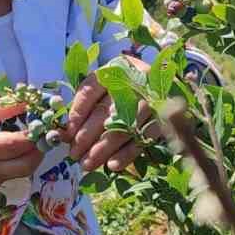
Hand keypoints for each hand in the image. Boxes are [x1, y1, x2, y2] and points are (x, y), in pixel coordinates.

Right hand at [0, 98, 43, 190]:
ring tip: (34, 138)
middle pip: (24, 165)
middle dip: (40, 149)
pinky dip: (21, 161)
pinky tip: (17, 149)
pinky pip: (14, 174)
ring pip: (22, 171)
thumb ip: (5, 107)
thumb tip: (33, 100)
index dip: (33, 135)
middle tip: (45, 133)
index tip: (46, 122)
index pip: (12, 145)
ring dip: (33, 155)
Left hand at [66, 57, 163, 173]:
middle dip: (86, 136)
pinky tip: (112, 165)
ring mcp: (152, 98)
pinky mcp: (164, 117)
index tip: (66, 134)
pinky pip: (142, 138)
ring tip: (88, 164)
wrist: (168, 90)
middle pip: (105, 111)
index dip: (76, 114)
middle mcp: (135, 79)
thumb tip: (66, 133)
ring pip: (123, 127)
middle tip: (73, 155)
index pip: (90, 90)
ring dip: (103, 149)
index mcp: (115, 68)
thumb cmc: (126, 91)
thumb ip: (86, 105)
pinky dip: (127, 153)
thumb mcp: (106, 89)